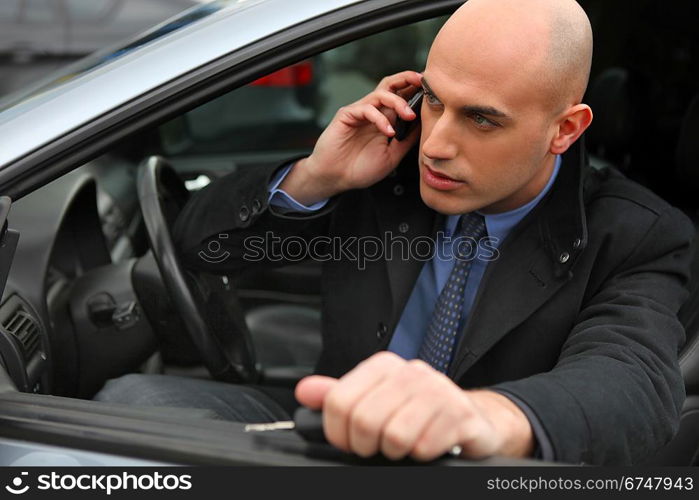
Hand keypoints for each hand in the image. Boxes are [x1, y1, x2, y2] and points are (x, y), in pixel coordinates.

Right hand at [279, 71, 422, 205]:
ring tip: (409, 116)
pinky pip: (367, 109)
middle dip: (407, 79)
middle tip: (423, 81)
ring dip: (398, 102)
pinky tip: (389, 132)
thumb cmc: (360, 169)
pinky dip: (380, 118)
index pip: (401, 96)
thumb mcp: (392, 156)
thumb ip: (407, 141)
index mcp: (384, 119)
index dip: (416, 90)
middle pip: (390, 85)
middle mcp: (373, 112)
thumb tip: (425, 126)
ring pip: (381, 94)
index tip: (433, 90)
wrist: (335, 178)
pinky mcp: (346, 115)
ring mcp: (359, 112)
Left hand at [295, 351, 534, 460]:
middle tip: (380, 447)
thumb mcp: (376, 399)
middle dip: (367, 445)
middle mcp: (411, 372)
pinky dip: (422, 455)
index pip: (339, 401)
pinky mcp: (460, 414)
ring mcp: (438, 391)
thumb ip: (338, 395)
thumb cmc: (419, 412)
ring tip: (407, 445)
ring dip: (397, 451)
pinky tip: (429, 445)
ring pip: (394, 436)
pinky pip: (424, 446)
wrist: (473, 419)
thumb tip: (305, 391)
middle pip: (364, 421)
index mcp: (384, 366)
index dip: (339, 433)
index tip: (350, 441)